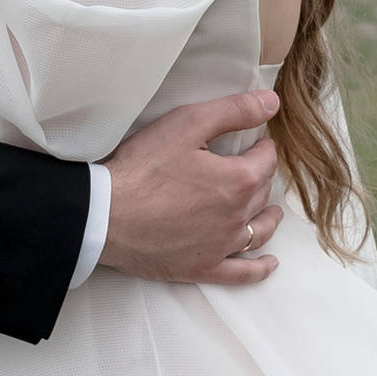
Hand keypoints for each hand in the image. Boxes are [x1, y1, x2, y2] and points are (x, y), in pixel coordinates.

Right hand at [98, 91, 283, 287]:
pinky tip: (268, 264)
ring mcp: (221, 246)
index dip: (263, 147)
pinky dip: (258, 269)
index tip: (257, 143)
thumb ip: (233, 111)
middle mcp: (237, 217)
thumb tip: (271, 102)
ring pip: (258, 232)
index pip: (265, 160)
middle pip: (261, 194)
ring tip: (272, 212)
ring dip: (268, 219)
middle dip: (261, 178)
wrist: (104, 215)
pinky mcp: (201, 268)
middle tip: (253, 169)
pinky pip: (240, 273)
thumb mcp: (187, 123)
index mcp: (238, 181)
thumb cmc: (142, 168)